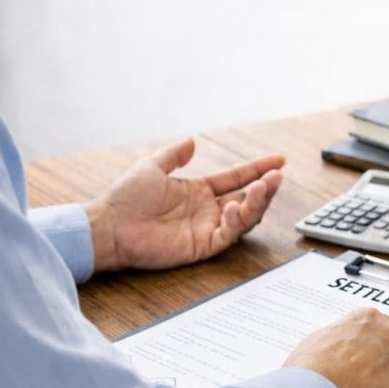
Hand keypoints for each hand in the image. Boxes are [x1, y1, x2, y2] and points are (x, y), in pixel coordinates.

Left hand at [85, 138, 283, 272]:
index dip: (258, 169)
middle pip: (248, 199)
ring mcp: (207, 228)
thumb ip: (173, 155)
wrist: (109, 226)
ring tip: (261, 188)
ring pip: (245, 218)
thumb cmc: (125, 198)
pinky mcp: (202, 246)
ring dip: (257, 203)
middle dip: (265, 188)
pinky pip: (228, 235)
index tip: (279, 160)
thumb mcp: (151, 166)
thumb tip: (192, 141)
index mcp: (200, 191)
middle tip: (276, 177)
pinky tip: (232, 207)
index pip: (236, 178)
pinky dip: (235, 222)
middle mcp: (208, 210)